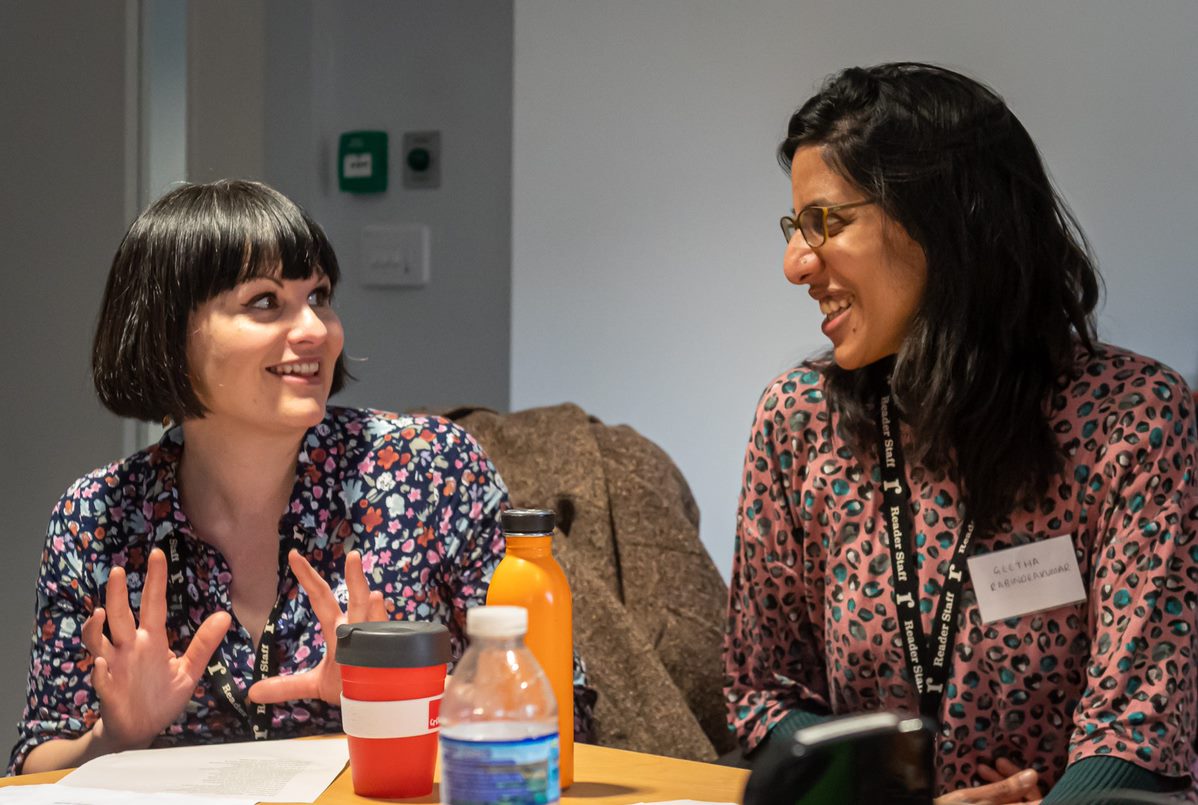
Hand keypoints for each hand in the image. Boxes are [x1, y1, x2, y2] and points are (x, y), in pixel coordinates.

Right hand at [81, 548, 231, 751]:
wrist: (141, 730)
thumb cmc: (162, 697)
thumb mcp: (189, 670)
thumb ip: (203, 644)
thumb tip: (225, 615)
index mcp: (151, 640)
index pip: (153, 604)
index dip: (155, 580)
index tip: (157, 554)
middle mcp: (129, 648)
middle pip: (120, 616)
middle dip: (118, 595)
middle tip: (120, 571)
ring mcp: (115, 668)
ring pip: (99, 643)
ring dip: (95, 629)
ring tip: (98, 614)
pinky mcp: (108, 691)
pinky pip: (100, 679)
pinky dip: (100, 672)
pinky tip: (102, 663)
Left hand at [247, 549, 385, 705]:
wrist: (374, 704)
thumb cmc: (349, 686)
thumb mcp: (315, 684)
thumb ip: (286, 685)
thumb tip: (252, 693)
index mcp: (338, 629)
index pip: (321, 598)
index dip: (308, 577)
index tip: (294, 555)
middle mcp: (357, 630)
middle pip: (355, 601)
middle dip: (355, 581)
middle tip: (353, 556)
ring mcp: (375, 642)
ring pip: (374, 622)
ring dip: (374, 611)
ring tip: (374, 595)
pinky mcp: (388, 659)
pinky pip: (387, 645)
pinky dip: (386, 635)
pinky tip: (387, 621)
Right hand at [935, 760, 1040, 804]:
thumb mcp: (975, 798)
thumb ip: (1006, 788)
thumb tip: (1034, 774)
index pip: (1038, 800)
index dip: (1027, 781)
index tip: (1006, 764)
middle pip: (1026, 799)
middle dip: (1010, 778)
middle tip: (994, 761)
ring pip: (1013, 800)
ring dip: (1000, 782)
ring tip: (981, 768)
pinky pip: (1003, 802)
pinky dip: (995, 790)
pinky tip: (982, 778)